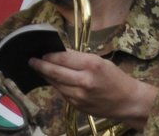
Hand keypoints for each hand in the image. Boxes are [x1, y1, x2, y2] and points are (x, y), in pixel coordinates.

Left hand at [29, 50, 156, 128]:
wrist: (127, 101)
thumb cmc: (115, 77)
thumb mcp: (100, 61)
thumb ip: (79, 59)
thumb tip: (60, 54)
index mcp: (91, 65)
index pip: (63, 58)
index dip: (50, 55)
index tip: (41, 52)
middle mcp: (84, 81)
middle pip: (55, 72)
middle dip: (41, 66)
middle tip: (31, 61)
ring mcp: (79, 96)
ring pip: (56, 84)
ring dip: (47, 77)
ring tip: (40, 69)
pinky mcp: (77, 106)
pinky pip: (62, 94)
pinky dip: (57, 86)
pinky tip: (54, 81)